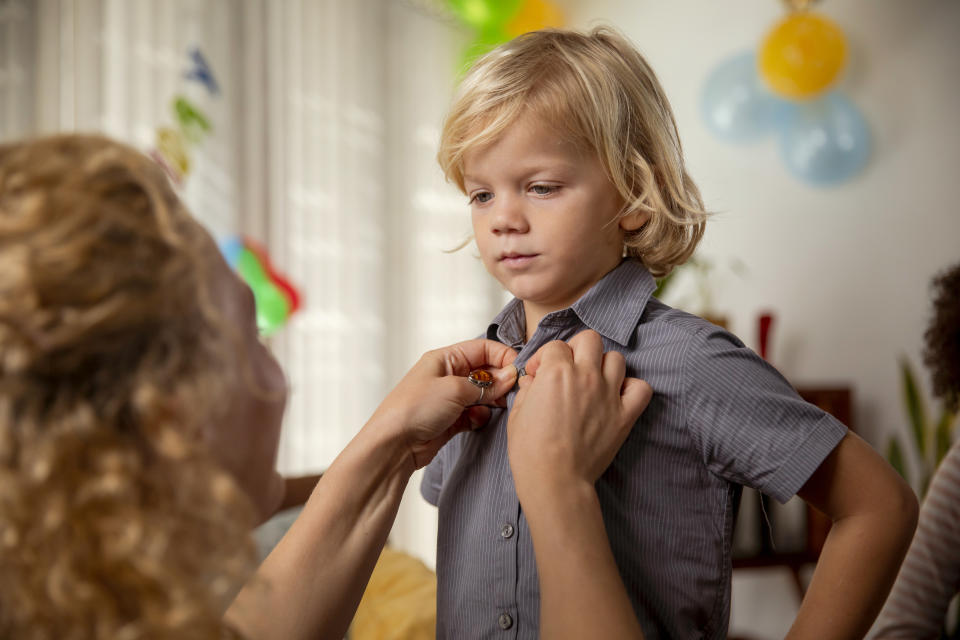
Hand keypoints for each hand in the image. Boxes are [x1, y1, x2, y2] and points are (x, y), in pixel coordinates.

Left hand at [370, 339, 517, 468]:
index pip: (482, 349)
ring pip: (482, 394)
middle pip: (484, 371)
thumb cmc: (414, 409)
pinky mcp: (451, 420)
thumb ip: (486, 384)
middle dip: (500, 380)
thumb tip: (510, 376)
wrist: (394, 444)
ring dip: (492, 399)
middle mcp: (447, 376)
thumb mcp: (454, 389)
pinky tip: (477, 420)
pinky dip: (480, 416)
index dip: (502, 356)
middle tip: (512, 391)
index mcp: (444, 359)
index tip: (517, 370)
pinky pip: (475, 414)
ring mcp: (449, 398)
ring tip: (498, 406)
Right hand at [508, 330, 651, 496]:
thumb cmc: (530, 451)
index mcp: (556, 371)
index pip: (555, 346)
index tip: (538, 375)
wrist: (555, 480)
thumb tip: (533, 381)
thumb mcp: (517, 414)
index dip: (543, 358)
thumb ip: (527, 389)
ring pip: (616, 358)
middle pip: (590, 339)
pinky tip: (617, 397)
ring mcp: (608, 394)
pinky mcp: (624, 415)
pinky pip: (641, 388)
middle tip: (568, 369)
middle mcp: (585, 376)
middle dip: (576, 349)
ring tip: (592, 383)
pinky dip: (632, 388)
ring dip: (603, 366)